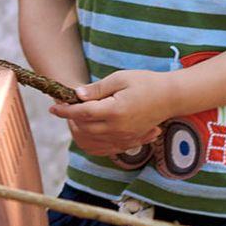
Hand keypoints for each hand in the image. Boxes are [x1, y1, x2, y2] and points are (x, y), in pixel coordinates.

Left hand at [51, 70, 173, 153]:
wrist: (172, 96)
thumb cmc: (146, 82)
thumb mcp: (119, 78)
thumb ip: (96, 89)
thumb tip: (76, 95)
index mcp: (114, 111)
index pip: (82, 114)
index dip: (65, 111)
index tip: (53, 108)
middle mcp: (119, 128)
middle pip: (85, 128)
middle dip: (71, 120)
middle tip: (66, 107)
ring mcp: (126, 136)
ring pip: (94, 139)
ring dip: (81, 130)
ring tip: (77, 117)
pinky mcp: (132, 139)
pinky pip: (108, 147)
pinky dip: (95, 141)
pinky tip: (91, 130)